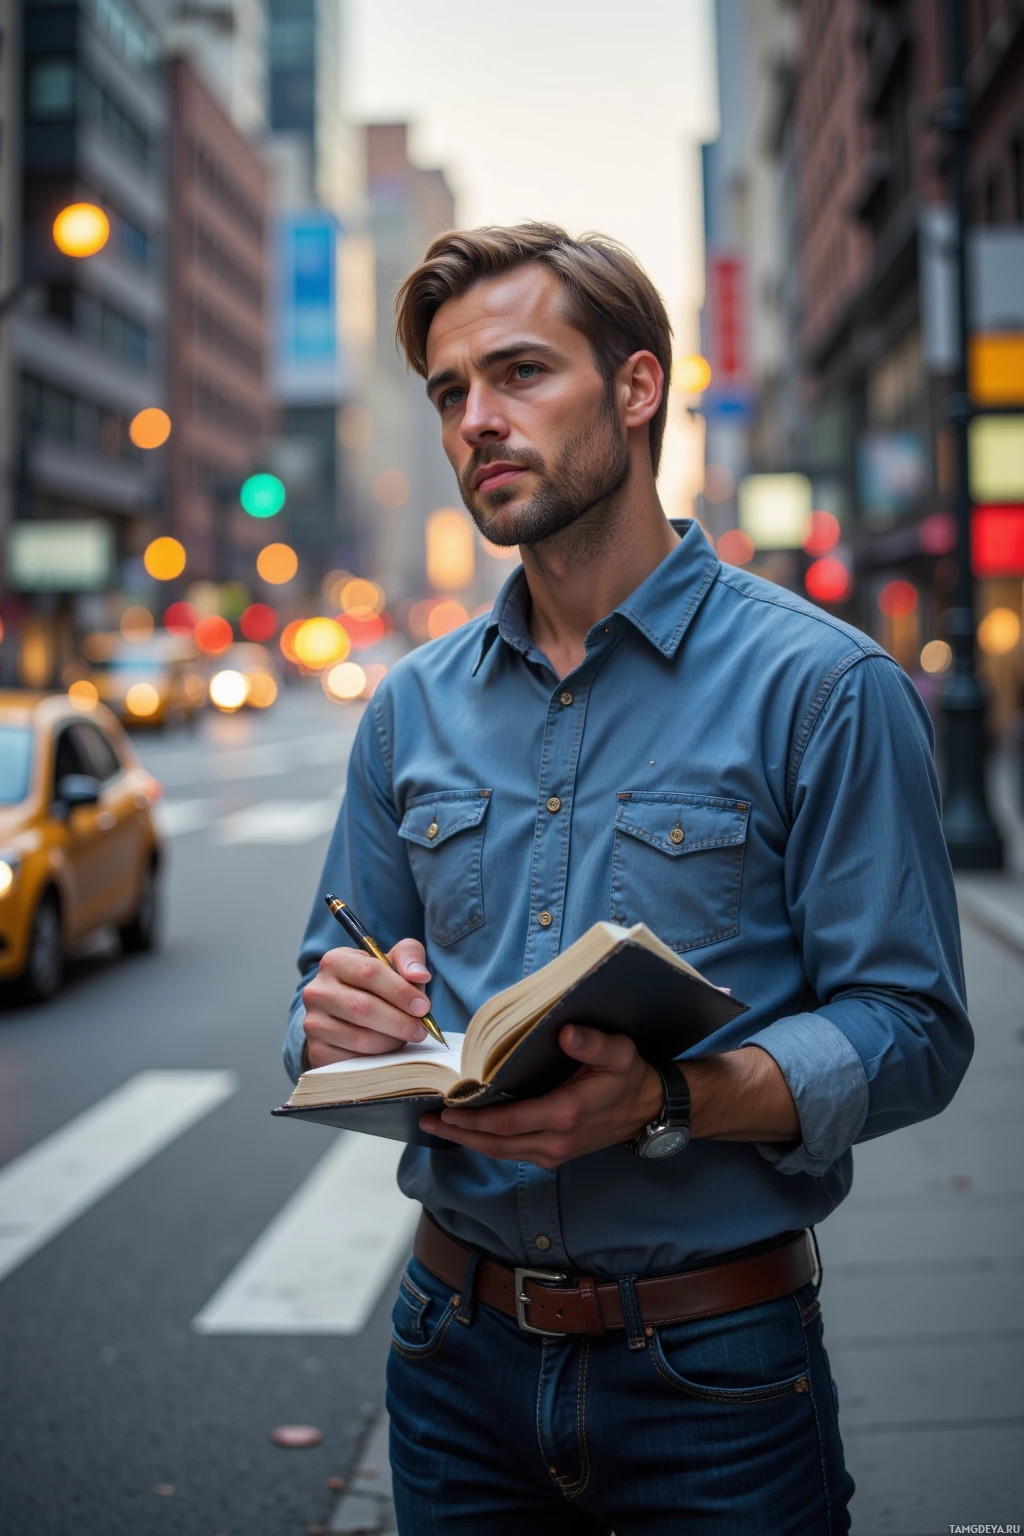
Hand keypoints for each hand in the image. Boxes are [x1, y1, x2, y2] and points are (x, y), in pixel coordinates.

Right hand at [302, 939, 432, 1067]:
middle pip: (363, 1008)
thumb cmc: (376, 985)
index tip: (423, 1007)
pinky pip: (352, 1061)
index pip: (370, 972)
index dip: (401, 991)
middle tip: (421, 1029)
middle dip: (400, 1021)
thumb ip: (410, 957)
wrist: (347, 1015)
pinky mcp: (317, 1051)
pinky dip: (377, 1059)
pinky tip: (387, 1051)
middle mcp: (317, 990)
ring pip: (359, 1038)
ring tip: (405, 1038)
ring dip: (391, 1041)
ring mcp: (313, 1023)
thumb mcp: (393, 962)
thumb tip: (420, 975)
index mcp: (335, 961)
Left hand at [419, 1024, 663, 1168]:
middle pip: (495, 1142)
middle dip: (459, 1132)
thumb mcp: (619, 1052)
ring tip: (439, 1125)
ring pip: (501, 1151)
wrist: (651, 1108)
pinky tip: (471, 1130)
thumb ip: (593, 1043)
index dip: (472, 1118)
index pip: (506, 1121)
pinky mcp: (555, 1154)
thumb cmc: (631, 1075)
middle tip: (427, 1119)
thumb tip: (565, 1033)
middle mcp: (555, 1140)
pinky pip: (513, 1151)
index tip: (445, 1107)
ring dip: (469, 1140)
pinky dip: (488, 1142)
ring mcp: (554, 1152)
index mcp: (564, 1115)